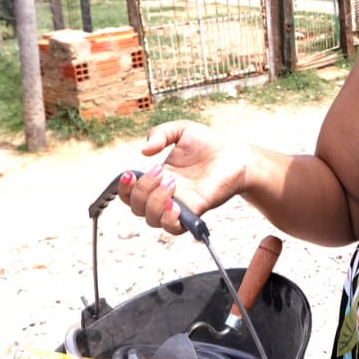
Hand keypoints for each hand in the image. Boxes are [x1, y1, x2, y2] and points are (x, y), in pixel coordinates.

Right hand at [117, 120, 251, 233]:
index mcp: (156, 178)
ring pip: (151, 219)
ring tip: (171, 182)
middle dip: (141, 190)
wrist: (235, 154)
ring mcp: (178, 206)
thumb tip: (144, 151)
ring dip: (154, 202)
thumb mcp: (180, 130)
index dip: (123, 188)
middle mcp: (164, 195)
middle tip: (160, 171)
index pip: (129, 193)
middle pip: (136, 207)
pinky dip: (168, 219)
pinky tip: (175, 204)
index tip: (129, 174)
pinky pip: (173, 228)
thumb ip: (159, 134)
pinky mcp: (194, 213)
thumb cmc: (209, 144)